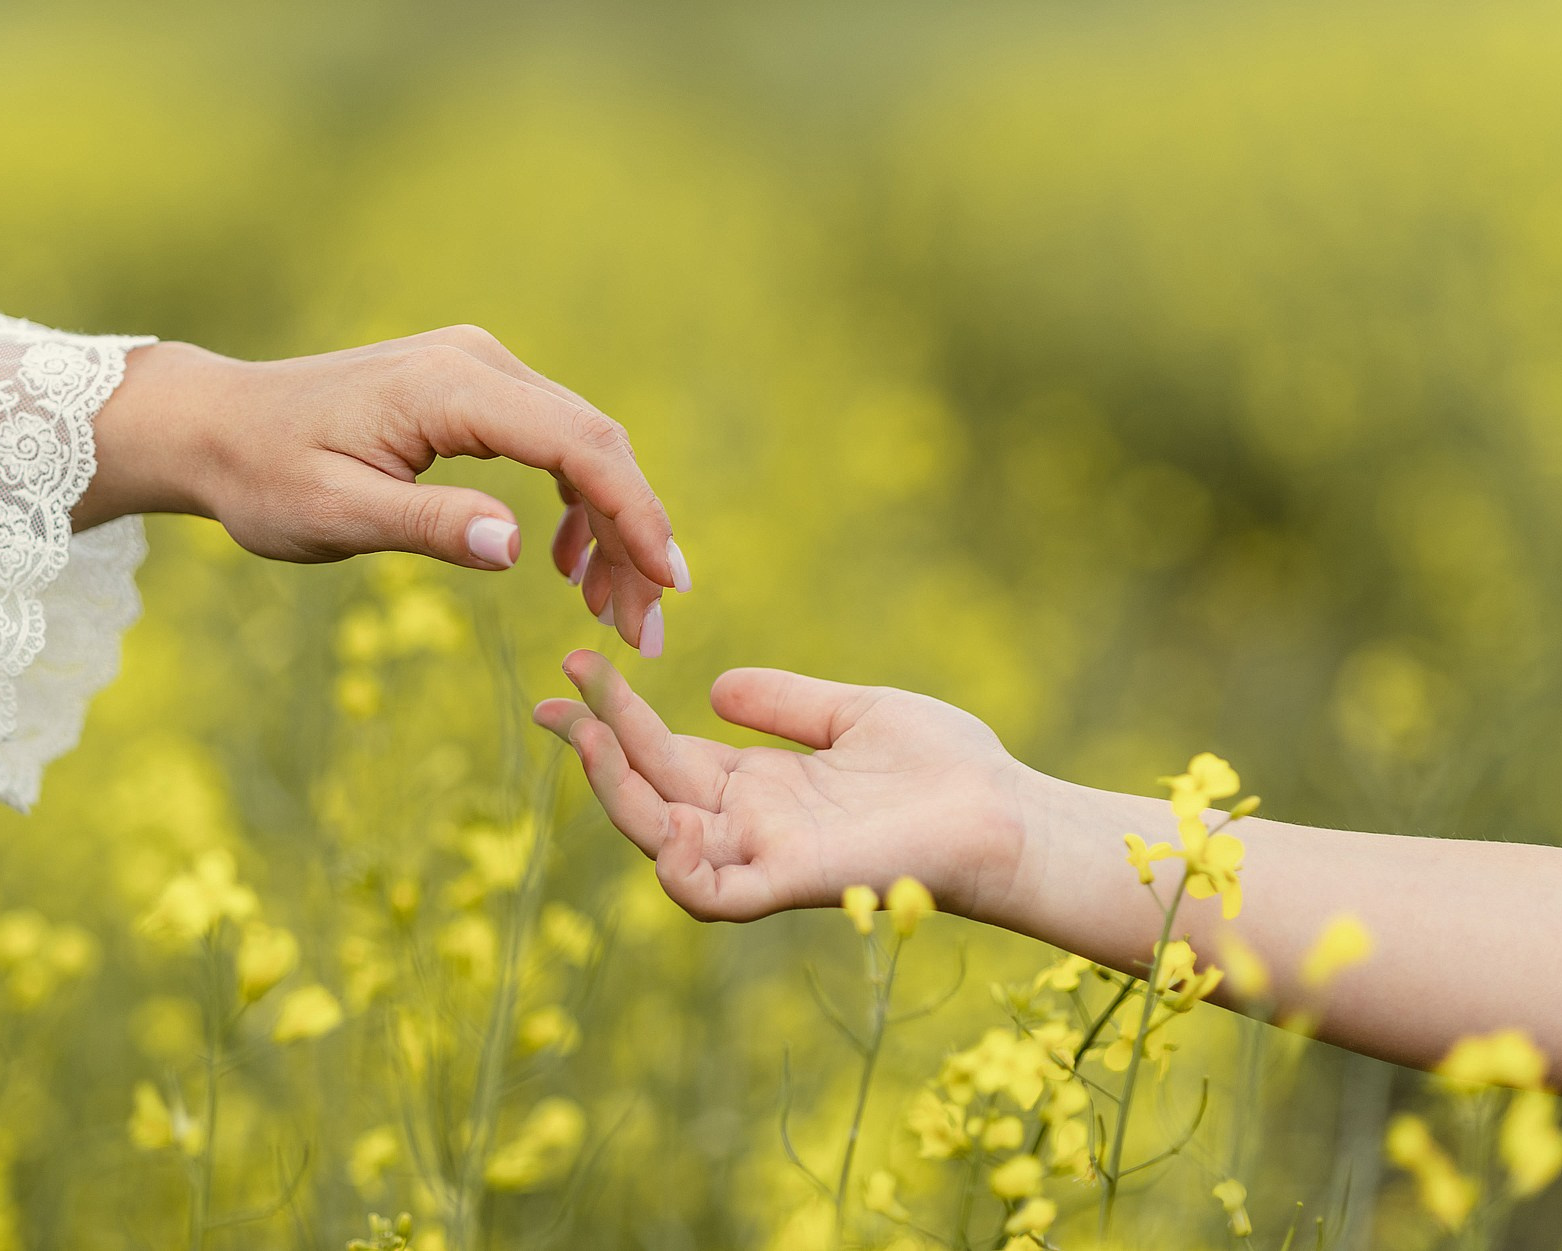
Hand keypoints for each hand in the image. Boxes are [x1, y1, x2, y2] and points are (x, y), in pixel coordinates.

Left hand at [75, 324, 689, 651]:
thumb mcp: (336, 515)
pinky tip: (564, 564)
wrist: (217, 426)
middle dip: (635, 535)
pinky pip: (550, 440)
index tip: (667, 586)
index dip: (635, 515)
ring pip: (582, 443)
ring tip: (613, 609)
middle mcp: (476, 362)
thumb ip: (428, 525)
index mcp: (448, 388)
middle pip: (595, 443)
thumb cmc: (265, 474)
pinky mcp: (470, 389)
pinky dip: (575, 502)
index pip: (577, 445)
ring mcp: (476, 369)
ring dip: (611, 525)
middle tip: (648, 627)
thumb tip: (515, 546)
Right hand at [533, 650, 1030, 920]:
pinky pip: (715, 895)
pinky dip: (680, 871)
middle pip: (647, 789)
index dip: (614, 714)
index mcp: (758, 784)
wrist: (1009, 814)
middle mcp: (749, 823)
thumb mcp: (854, 712)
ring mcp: (766, 854)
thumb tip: (714, 685)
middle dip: (593, 748)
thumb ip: (785, 703)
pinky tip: (668, 822)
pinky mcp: (794, 881)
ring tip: (590, 738)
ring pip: (661, 837)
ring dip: (617, 794)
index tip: (573, 666)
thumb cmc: (947, 768)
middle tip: (552, 701)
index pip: (664, 751)